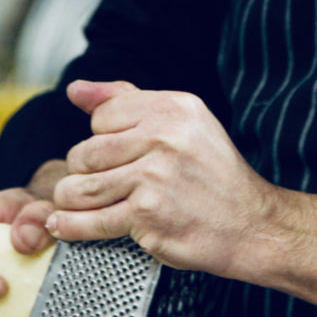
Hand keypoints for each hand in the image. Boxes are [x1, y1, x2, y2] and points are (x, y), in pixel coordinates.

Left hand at [52, 81, 276, 278]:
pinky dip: (70, 226)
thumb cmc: (214, 174)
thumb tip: (76, 90)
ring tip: (80, 203)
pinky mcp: (146, 216)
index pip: (102, 116)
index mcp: (173, 108)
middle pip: (85, 151)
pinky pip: (89, 221)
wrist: (250, 224)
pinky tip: (65, 224)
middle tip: (99, 183)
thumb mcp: (184, 122)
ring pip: (79, 187)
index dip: (101, 137)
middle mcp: (164, 138)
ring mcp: (154, 178)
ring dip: (72, 200)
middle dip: (83, 171)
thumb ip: (128, 101)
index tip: (117, 154)